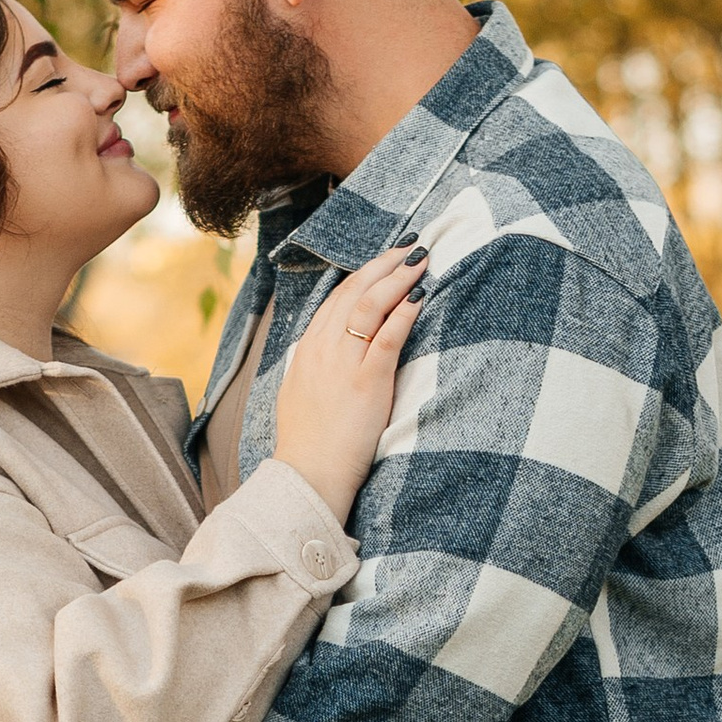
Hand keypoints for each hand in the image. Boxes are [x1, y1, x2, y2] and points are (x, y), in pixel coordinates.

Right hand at [272, 243, 424, 521]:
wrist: (307, 474)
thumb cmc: (308, 444)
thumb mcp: (300, 395)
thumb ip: (314, 368)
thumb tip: (324, 354)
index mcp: (307, 350)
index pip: (337, 297)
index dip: (363, 273)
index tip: (385, 259)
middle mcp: (322, 348)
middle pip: (354, 291)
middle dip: (384, 264)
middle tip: (409, 247)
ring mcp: (343, 363)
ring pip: (370, 304)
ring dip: (397, 278)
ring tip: (420, 260)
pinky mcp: (367, 382)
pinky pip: (388, 336)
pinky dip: (405, 311)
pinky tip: (420, 295)